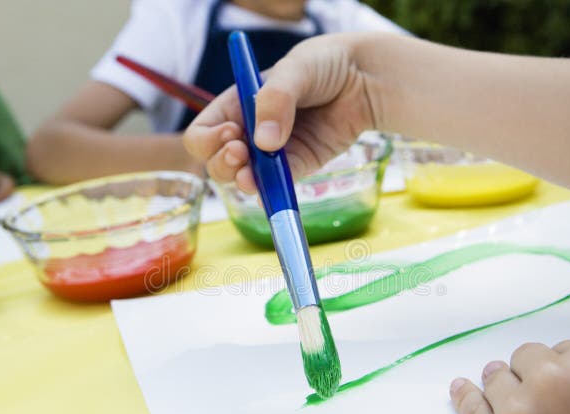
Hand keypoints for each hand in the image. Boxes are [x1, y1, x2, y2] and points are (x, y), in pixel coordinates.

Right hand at [183, 34, 378, 192]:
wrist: (365, 78)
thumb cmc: (324, 64)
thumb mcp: (296, 70)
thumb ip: (276, 99)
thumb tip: (264, 143)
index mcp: (236, 105)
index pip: (203, 132)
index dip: (208, 139)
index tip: (230, 134)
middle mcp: (249, 132)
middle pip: (216, 161)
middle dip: (223, 163)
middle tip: (241, 153)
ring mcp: (272, 153)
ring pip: (243, 179)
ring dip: (243, 181)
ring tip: (251, 176)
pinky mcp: (298, 167)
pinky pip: (277, 187)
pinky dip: (271, 194)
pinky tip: (270, 194)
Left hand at [450, 340, 569, 413]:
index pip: (565, 348)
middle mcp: (552, 383)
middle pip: (527, 359)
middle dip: (537, 376)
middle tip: (553, 406)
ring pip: (497, 379)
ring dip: (507, 387)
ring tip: (518, 404)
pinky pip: (469, 409)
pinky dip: (465, 397)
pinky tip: (462, 389)